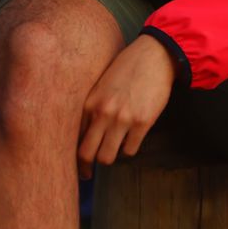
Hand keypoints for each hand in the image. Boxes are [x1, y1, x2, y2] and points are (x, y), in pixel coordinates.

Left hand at [77, 34, 175, 178]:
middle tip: (89, 173)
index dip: (74, 155)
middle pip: (86, 154)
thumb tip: (84, 132)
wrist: (154, 56)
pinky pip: (130, 150)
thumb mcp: (100, 85)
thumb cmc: (127, 68)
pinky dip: (129, 149)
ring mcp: (123, 119)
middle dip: (87, 166)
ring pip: (107, 157)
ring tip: (113, 151)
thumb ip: (91, 107)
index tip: (78, 164)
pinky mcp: (143, 122)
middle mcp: (103, 113)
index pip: (73, 139)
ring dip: (110, 157)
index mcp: (89, 104)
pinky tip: (131, 139)